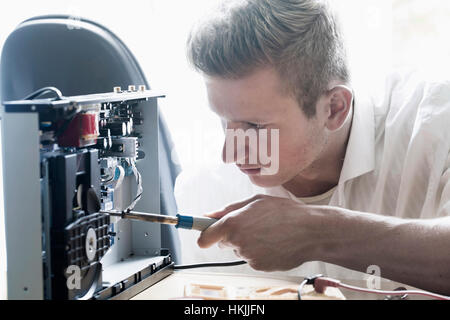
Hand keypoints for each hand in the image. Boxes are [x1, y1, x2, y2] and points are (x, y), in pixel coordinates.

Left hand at [197, 194, 327, 270]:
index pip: (205, 236)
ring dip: (249, 243)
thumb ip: (228, 209)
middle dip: (233, 234)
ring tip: (269, 232)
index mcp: (233, 223)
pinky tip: (274, 243)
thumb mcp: (255, 201)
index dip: (203, 235)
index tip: (202, 236)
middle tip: (253, 225)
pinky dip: (260, 252)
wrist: (311, 231)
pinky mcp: (259, 266)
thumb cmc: (284, 212)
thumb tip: (209, 215)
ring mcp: (249, 256)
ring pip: (241, 249)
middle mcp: (238, 242)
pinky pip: (253, 258)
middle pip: (224, 242)